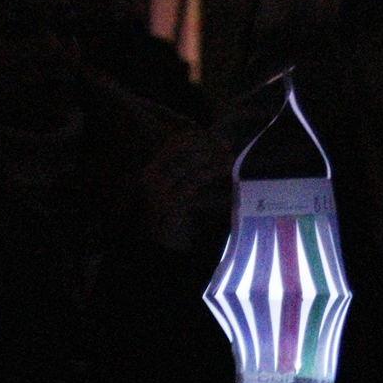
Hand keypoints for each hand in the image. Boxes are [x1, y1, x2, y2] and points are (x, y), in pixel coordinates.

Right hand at [143, 130, 232, 252]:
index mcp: (152, 169)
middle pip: (182, 150)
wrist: (166, 245)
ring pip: (189, 164)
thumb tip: (217, 145)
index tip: (219, 138)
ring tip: (231, 157)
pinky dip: (212, 172)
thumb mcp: (183, 188)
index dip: (198, 137)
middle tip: (228, 147)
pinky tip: (226, 171)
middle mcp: (150, 176)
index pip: (174, 142)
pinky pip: (195, 180)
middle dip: (208, 146)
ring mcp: (158, 189)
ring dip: (213, 158)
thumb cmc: (179, 217)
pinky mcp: (170, 202)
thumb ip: (192, 169)